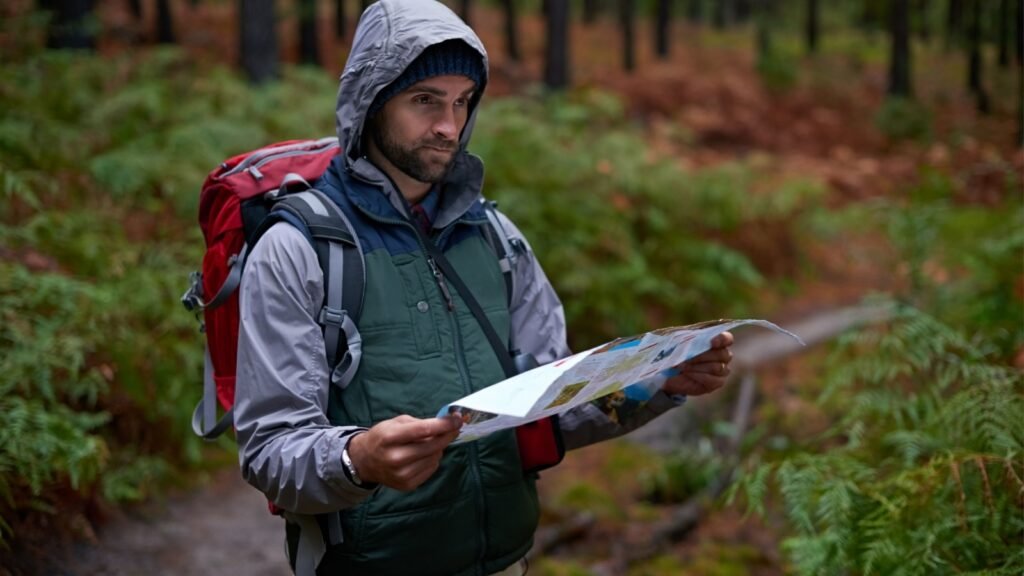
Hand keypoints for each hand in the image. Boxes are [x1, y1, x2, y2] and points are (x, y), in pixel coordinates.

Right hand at [347, 415, 462, 491]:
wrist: (365, 461)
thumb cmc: (383, 437)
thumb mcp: (396, 422)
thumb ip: (420, 423)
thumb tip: (446, 425)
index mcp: (390, 437)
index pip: (423, 430)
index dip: (444, 424)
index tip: (458, 418)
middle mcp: (395, 458)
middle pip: (432, 446)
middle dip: (447, 435)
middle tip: (455, 427)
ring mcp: (401, 474)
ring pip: (434, 457)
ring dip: (438, 448)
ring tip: (428, 443)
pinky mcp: (407, 485)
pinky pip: (431, 468)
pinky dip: (432, 459)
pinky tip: (423, 455)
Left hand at [662, 331, 733, 396]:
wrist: (670, 371)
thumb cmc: (677, 353)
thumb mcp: (680, 342)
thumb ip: (689, 339)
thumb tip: (693, 340)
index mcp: (717, 341)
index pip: (727, 339)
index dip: (722, 339)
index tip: (712, 342)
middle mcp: (723, 355)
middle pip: (722, 354)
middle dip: (702, 356)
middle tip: (686, 357)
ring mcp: (722, 370)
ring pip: (717, 367)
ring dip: (697, 366)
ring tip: (682, 366)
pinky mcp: (717, 383)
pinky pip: (713, 380)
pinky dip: (698, 376)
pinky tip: (688, 373)